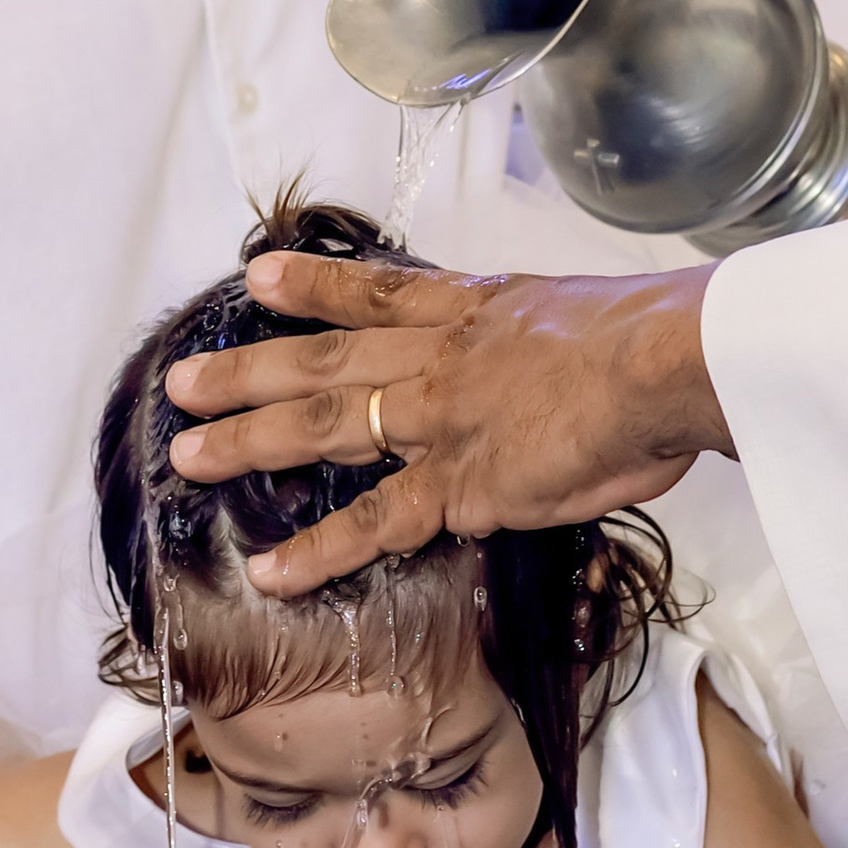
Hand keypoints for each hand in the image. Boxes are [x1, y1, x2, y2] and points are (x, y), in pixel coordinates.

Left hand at [163, 259, 727, 594]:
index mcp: (477, 312)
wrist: (664, 364)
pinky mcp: (457, 485)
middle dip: (248, 371)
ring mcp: (439, 420)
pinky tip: (271, 571)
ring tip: (187, 454)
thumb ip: (555, 352)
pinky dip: (320, 551)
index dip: (315, 288)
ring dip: (250, 440)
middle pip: (324, 361)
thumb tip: (562, 382)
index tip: (257, 276)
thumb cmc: (658, 344)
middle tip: (183, 381)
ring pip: (324, 427)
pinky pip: (374, 525)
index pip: (380, 296)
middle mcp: (440, 359)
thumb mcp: (594, 322)